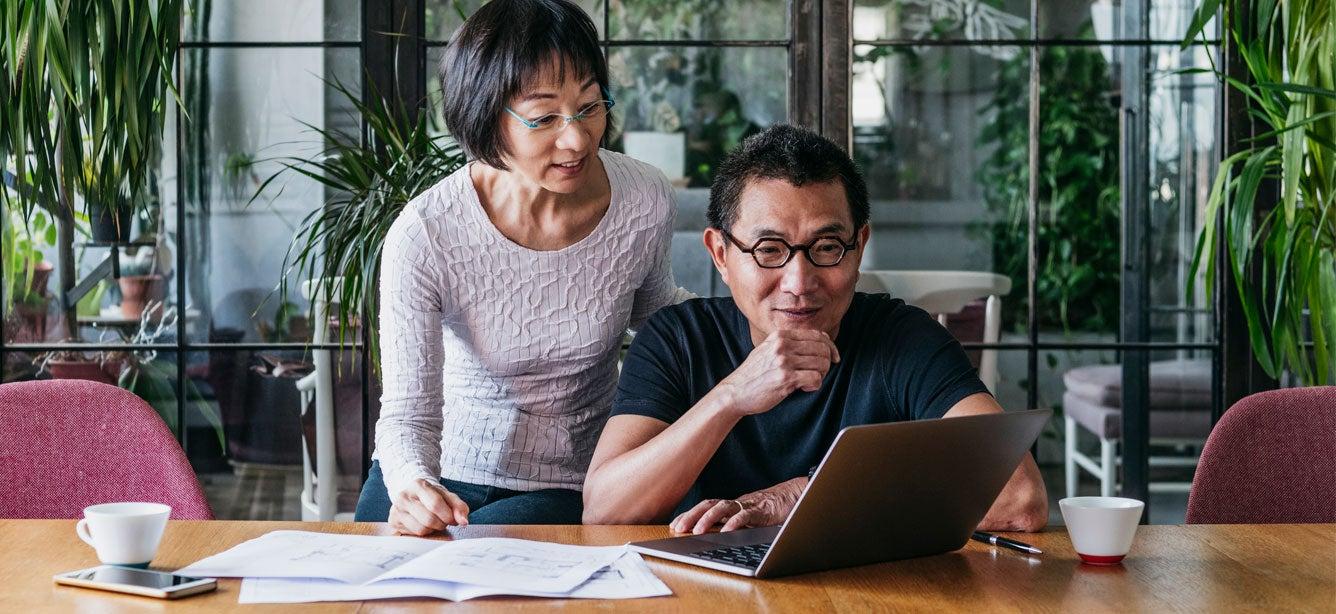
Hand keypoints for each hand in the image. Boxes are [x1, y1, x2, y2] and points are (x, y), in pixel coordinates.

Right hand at [387, 478, 469, 535]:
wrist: (413, 496)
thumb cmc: (432, 497)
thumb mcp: (447, 497)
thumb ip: (459, 507)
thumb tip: (464, 521)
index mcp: (418, 485)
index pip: (435, 504)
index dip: (448, 515)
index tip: (452, 519)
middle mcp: (403, 496)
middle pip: (429, 519)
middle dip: (441, 523)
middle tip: (442, 521)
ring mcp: (395, 510)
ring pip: (421, 529)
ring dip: (432, 530)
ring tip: (432, 522)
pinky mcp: (392, 524)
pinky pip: (413, 536)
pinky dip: (422, 534)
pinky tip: (422, 525)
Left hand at [669, 477, 807, 533]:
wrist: (798, 495)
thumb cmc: (774, 509)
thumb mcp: (751, 518)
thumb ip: (736, 524)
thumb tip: (718, 537)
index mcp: (733, 506)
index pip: (706, 507)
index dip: (690, 514)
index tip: (675, 524)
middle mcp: (738, 503)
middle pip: (709, 505)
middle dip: (691, 515)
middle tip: (678, 527)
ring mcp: (749, 505)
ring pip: (723, 508)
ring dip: (707, 519)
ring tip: (696, 530)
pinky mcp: (763, 510)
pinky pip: (746, 515)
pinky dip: (735, 523)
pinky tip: (727, 532)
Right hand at [715, 329, 839, 417]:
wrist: (735, 392)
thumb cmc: (754, 374)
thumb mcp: (768, 349)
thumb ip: (790, 342)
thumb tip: (821, 337)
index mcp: (780, 335)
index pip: (816, 335)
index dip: (830, 346)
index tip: (834, 357)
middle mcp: (782, 344)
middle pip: (823, 348)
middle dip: (827, 363)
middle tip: (819, 373)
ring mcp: (784, 361)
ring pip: (822, 363)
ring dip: (820, 375)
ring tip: (808, 381)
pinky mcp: (785, 378)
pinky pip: (815, 378)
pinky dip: (814, 385)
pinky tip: (803, 388)